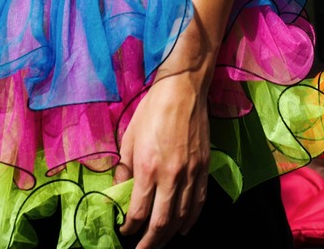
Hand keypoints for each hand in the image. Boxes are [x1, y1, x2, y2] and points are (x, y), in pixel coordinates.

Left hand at [116, 72, 209, 248]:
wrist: (183, 90)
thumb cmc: (151, 111)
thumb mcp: (129, 138)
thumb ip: (125, 170)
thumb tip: (119, 193)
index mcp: (147, 168)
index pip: (138, 212)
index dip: (130, 228)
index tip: (124, 231)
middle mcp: (171, 176)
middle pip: (161, 222)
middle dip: (149, 242)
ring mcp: (191, 173)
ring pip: (182, 217)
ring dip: (170, 235)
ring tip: (160, 243)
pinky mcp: (204, 168)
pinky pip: (199, 202)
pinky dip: (191, 219)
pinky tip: (184, 228)